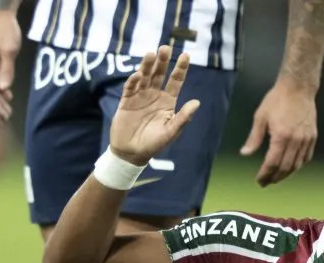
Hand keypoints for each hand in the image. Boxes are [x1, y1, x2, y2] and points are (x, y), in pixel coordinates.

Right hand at [109, 47, 200, 166]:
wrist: (131, 153)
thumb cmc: (153, 144)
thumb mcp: (170, 132)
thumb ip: (183, 117)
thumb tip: (197, 102)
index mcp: (167, 101)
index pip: (176, 81)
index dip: (180, 68)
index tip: (185, 55)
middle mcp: (154, 95)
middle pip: (159, 74)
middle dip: (162, 61)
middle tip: (165, 48)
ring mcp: (140, 96)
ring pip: (144, 76)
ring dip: (147, 65)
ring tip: (150, 54)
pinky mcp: (126, 101)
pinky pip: (130, 88)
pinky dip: (133, 81)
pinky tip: (138, 75)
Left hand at [240, 79, 317, 186]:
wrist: (298, 87)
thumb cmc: (277, 100)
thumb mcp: (260, 117)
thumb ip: (254, 138)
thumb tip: (245, 154)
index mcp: (281, 136)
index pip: (272, 163)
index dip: (265, 174)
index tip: (259, 180)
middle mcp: (295, 141)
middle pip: (285, 167)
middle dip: (274, 178)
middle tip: (266, 182)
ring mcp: (306, 139)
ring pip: (297, 165)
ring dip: (286, 174)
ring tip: (276, 177)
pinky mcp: (312, 136)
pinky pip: (306, 157)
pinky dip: (298, 165)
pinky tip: (291, 167)